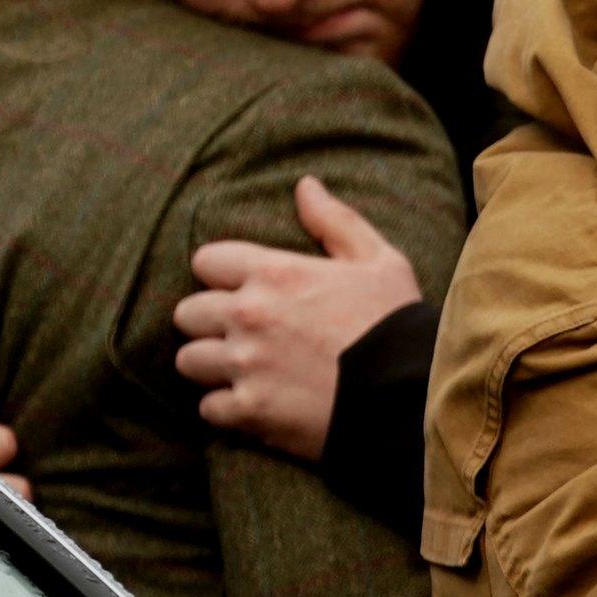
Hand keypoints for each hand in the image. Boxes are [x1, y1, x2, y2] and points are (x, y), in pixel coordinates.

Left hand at [174, 175, 421, 460]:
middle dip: (210, 321)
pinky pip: (209, 408)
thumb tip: (304, 186)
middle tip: (241, 332)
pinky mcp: (249, 411)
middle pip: (188, 313)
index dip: (223, 275)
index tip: (244, 289)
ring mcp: (245, 365)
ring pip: (189, 361)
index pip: (206, 261)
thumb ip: (334, 220)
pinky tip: (253, 403)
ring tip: (241, 369)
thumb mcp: (378, 259)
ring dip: (211, 365)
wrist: (409, 393)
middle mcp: (249, 315)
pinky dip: (227, 408)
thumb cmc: (395, 322)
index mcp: (275, 273)